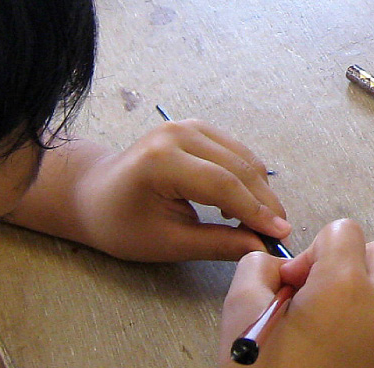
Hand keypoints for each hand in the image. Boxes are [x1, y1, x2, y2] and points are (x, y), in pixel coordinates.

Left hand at [25, 124, 290, 262]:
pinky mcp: (195, 127)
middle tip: (279, 233)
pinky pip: (233, 151)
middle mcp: (178, 133)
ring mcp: (187, 125)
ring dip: (258, 189)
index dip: (256, 211)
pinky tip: (239, 204)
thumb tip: (260, 247)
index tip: (279, 235)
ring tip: (260, 223)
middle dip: (264, 201)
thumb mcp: (167, 243)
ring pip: (242, 156)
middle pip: (239, 167)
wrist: (93, 195)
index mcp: (163, 160)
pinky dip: (246, 176)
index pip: (224, 184)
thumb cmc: (121, 224)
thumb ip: (217, 244)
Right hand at [220, 219, 373, 367]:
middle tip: (308, 291)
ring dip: (349, 290)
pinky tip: (320, 343)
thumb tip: (273, 265)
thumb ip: (256, 268)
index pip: (344, 230)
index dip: (311, 251)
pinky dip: (354, 318)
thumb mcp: (240, 311)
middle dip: (343, 261)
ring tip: (310, 322)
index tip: (291, 282)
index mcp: (344, 288)